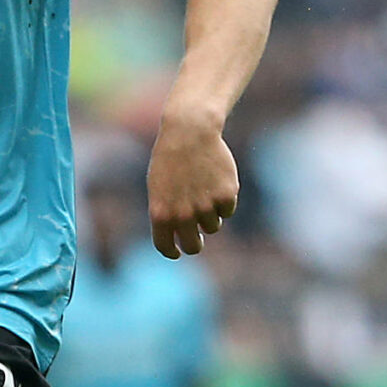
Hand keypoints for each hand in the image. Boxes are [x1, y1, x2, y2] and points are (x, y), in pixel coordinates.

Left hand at [147, 113, 238, 256]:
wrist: (189, 134)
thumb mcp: (159, 189)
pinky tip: (215, 181)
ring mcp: (206, 207)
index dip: (172, 252)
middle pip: (193, 246)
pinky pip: (228, 211)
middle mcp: (183, 215)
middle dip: (194, 244)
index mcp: (161, 215)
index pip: (166, 247)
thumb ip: (167, 215)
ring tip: (201, 191)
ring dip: (209, 216)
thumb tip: (178, 237)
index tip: (177, 252)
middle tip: (196, 239)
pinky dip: (223, 201)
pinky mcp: (226, 197)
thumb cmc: (170, 161)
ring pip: (212, 226)